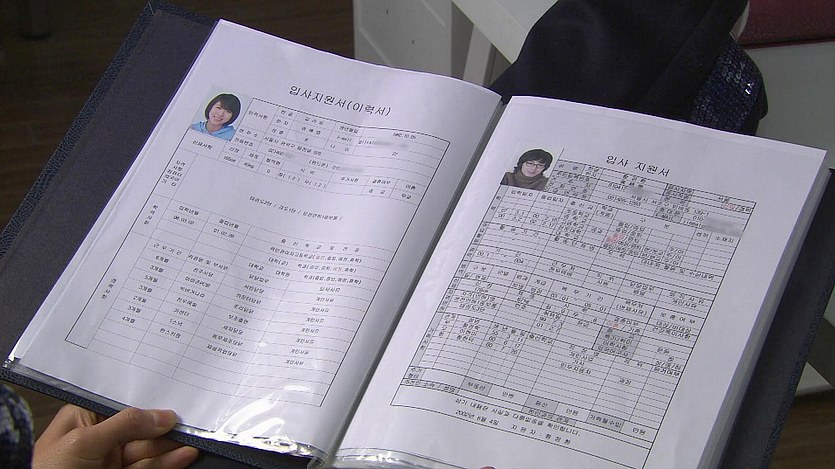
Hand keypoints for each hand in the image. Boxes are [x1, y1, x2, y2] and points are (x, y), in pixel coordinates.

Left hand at [33, 404, 198, 468]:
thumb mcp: (85, 441)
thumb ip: (125, 424)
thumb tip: (161, 416)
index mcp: (84, 418)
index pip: (123, 403)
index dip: (149, 399)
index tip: (175, 394)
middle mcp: (100, 437)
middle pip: (141, 426)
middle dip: (165, 423)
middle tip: (191, 416)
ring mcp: (112, 460)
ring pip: (149, 449)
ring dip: (172, 444)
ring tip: (194, 435)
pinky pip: (150, 467)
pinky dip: (169, 462)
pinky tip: (184, 454)